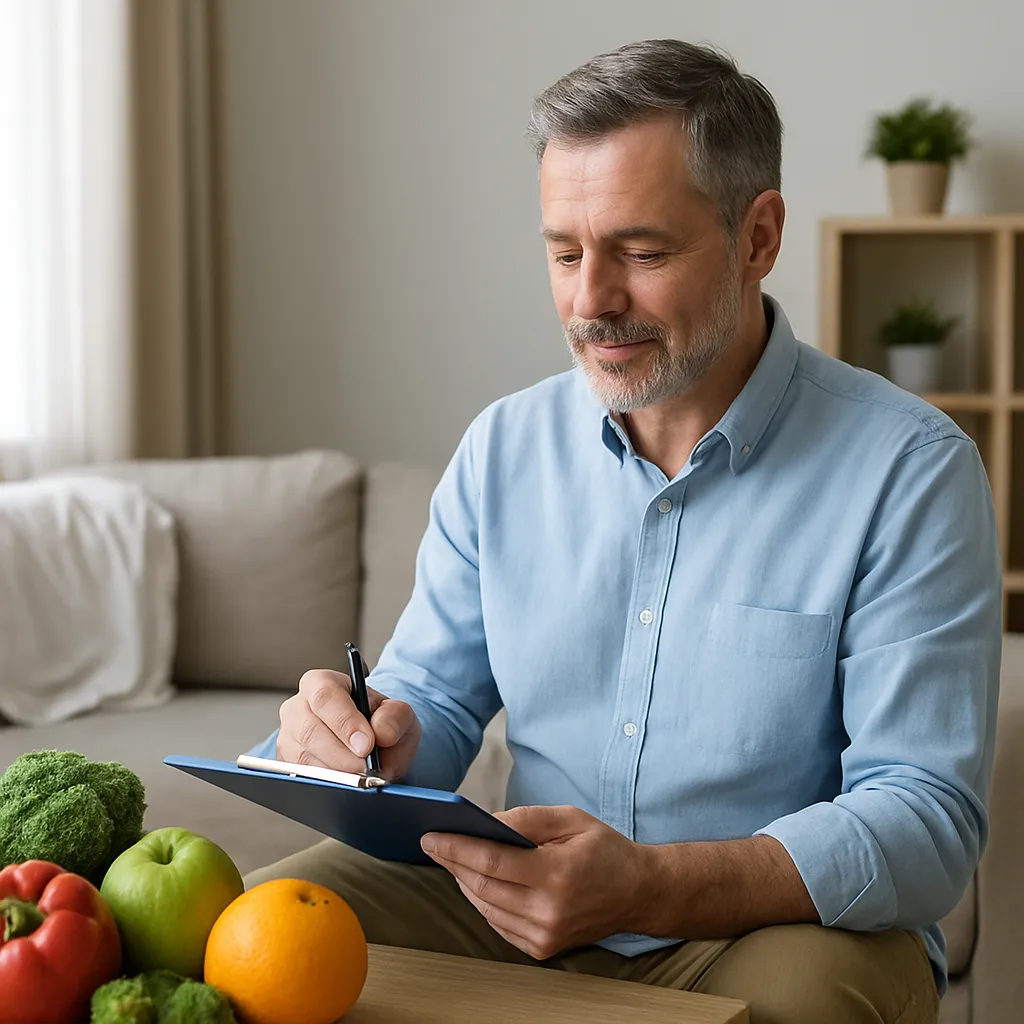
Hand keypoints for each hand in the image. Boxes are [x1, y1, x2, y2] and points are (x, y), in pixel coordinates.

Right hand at [277, 669, 421, 780]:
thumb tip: (381, 733)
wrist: (373, 744)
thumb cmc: (379, 722)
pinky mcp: (287, 764)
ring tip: (360, 778)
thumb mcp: (397, 713)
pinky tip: (345, 785)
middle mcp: (297, 707)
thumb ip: (395, 717)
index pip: (325, 697)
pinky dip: (326, 785)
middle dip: (342, 755)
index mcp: (322, 683)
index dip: (345, 722)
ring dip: (335, 773)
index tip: (367, 744)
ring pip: (303, 759)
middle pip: (310, 731)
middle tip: (367, 769)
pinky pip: (301, 778)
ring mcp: (288, 737)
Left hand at [420, 805, 650, 959]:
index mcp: (557, 874)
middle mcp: (548, 911)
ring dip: (463, 882)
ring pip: (486, 908)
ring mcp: (545, 935)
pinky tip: (475, 881)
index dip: (457, 848)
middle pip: (483, 887)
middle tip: (432, 843)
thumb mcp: (572, 819)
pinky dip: (482, 902)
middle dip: (452, 862)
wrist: (638, 893)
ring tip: (450, 858)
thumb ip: (528, 818)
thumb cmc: (605, 850)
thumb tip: (487, 821)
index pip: (492, 862)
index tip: (432, 835)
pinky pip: (498, 924)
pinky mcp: (542, 948)